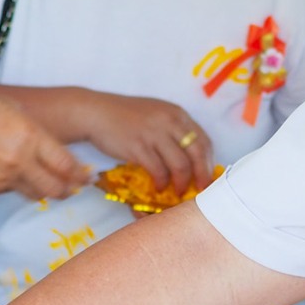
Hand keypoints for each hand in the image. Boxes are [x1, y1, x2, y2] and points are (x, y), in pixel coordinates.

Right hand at [0, 85, 87, 199]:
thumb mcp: (10, 106)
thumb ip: (34, 129)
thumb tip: (50, 146)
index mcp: (27, 136)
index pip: (65, 165)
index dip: (80, 174)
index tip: (87, 174)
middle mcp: (16, 161)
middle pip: (55, 189)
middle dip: (69, 189)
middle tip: (76, 186)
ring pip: (34, 194)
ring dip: (45, 190)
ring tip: (53, 184)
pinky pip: (10, 190)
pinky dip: (18, 185)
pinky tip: (18, 174)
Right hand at [76, 92, 211, 193]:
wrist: (96, 112)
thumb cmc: (125, 116)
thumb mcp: (156, 115)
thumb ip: (173, 130)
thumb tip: (191, 158)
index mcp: (177, 113)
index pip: (204, 140)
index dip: (209, 162)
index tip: (207, 177)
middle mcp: (169, 121)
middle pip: (197, 153)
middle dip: (202, 175)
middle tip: (200, 190)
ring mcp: (154, 133)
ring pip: (180, 164)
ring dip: (181, 183)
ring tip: (177, 192)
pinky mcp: (138, 146)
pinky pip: (158, 170)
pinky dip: (161, 182)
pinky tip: (158, 187)